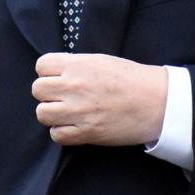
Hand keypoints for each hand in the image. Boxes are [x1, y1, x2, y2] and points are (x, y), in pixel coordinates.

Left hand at [32, 52, 167, 145]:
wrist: (157, 102)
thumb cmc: (133, 78)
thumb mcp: (102, 60)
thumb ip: (77, 65)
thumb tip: (58, 72)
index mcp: (78, 65)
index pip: (41, 65)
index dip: (48, 71)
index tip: (58, 76)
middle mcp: (74, 86)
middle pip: (37, 89)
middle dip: (48, 93)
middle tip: (63, 95)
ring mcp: (78, 111)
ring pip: (42, 113)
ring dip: (52, 113)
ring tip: (67, 112)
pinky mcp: (85, 133)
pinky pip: (56, 135)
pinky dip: (62, 132)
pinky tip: (74, 126)